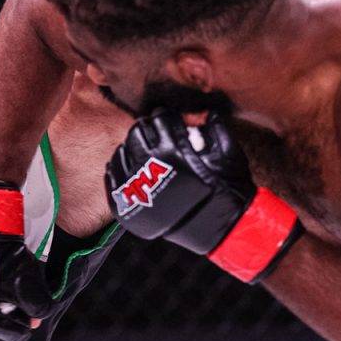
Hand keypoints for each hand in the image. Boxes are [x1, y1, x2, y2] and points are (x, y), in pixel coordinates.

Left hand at [105, 111, 302, 282]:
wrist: (219, 228)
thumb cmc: (226, 188)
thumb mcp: (228, 152)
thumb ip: (214, 126)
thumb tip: (204, 112)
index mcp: (172, 149)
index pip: (159, 119)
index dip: (166, 117)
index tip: (169, 121)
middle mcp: (149, 165)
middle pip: (137, 132)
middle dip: (148, 130)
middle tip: (157, 135)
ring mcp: (134, 186)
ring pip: (122, 152)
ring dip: (133, 148)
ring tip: (146, 154)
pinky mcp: (126, 204)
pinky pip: (112, 176)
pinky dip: (120, 168)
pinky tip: (133, 169)